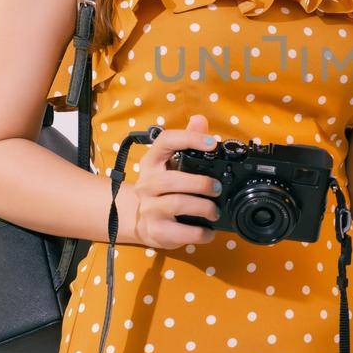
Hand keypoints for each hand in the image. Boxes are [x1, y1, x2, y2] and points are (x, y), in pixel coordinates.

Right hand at [127, 112, 222, 247]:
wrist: (135, 218)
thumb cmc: (159, 187)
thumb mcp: (169, 163)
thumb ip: (186, 141)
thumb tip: (199, 120)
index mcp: (152, 162)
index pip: (165, 142)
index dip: (189, 139)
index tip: (212, 143)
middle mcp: (147, 184)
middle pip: (171, 180)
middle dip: (200, 183)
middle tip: (217, 188)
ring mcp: (149, 209)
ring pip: (177, 204)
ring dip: (203, 207)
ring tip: (214, 211)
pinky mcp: (156, 231)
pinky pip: (181, 232)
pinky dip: (200, 232)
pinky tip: (208, 231)